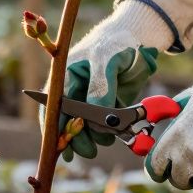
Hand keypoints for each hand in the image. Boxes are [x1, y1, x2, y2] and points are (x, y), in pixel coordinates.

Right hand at [46, 0, 174, 159]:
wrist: (138, 41)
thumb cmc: (116, 44)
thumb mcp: (106, 60)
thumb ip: (100, 87)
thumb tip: (97, 115)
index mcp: (65, 76)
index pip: (53, 105)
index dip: (55, 126)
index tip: (62, 144)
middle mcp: (74, 91)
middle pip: (66, 121)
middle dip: (76, 138)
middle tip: (88, 151)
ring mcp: (89, 100)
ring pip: (84, 127)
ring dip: (92, 138)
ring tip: (106, 140)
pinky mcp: (106, 107)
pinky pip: (101, 126)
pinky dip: (105, 134)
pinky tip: (111, 138)